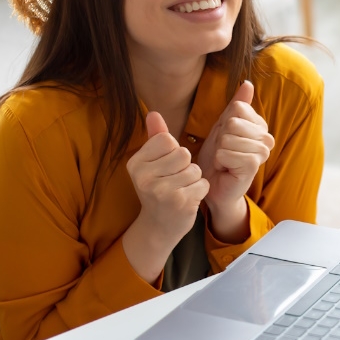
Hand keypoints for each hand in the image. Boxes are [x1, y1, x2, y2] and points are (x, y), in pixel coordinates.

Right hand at [122, 111, 209, 282]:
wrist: (159, 226)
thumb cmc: (158, 188)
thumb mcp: (152, 163)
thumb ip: (155, 137)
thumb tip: (153, 112)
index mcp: (135, 163)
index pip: (167, 139)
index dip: (174, 151)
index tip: (166, 166)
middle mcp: (144, 177)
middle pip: (183, 153)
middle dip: (186, 166)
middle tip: (175, 180)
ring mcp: (161, 191)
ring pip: (195, 169)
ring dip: (194, 179)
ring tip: (181, 190)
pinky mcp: (179, 202)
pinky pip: (203, 184)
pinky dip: (200, 191)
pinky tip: (188, 199)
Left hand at [197, 81, 274, 239]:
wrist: (216, 185)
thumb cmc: (219, 157)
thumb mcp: (224, 126)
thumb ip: (238, 105)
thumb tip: (248, 83)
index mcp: (260, 126)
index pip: (238, 108)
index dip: (224, 123)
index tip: (225, 138)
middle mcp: (266, 138)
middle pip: (233, 122)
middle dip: (220, 138)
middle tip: (224, 151)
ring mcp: (262, 152)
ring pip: (229, 138)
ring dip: (219, 151)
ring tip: (224, 161)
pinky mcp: (253, 165)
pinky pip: (227, 153)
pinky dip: (220, 160)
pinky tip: (226, 168)